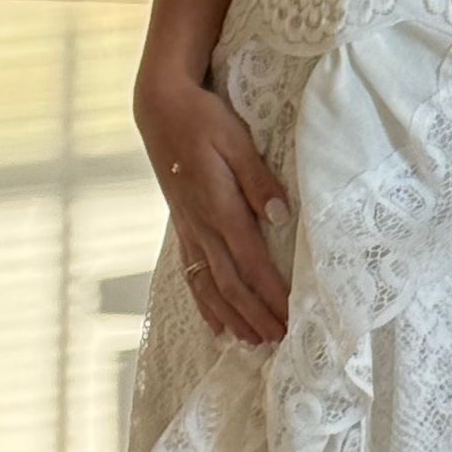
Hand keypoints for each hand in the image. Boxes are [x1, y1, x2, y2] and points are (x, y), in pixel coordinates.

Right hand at [140, 74, 291, 346]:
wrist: (159, 108)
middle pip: (230, 283)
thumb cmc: (202, 119)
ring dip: (233, 317)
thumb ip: (258, 180)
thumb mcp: (236, 140)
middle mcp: (201, 225)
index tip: (292, 315)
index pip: (251, 261)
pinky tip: (217, 323)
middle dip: (256, 315)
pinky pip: (192, 273)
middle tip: (281, 341)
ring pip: (209, 285)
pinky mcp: (182, 225)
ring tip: (255, 342)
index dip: (271, 292)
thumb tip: (280, 216)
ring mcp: (188, 228)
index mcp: (218, 207)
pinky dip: (205, 303)